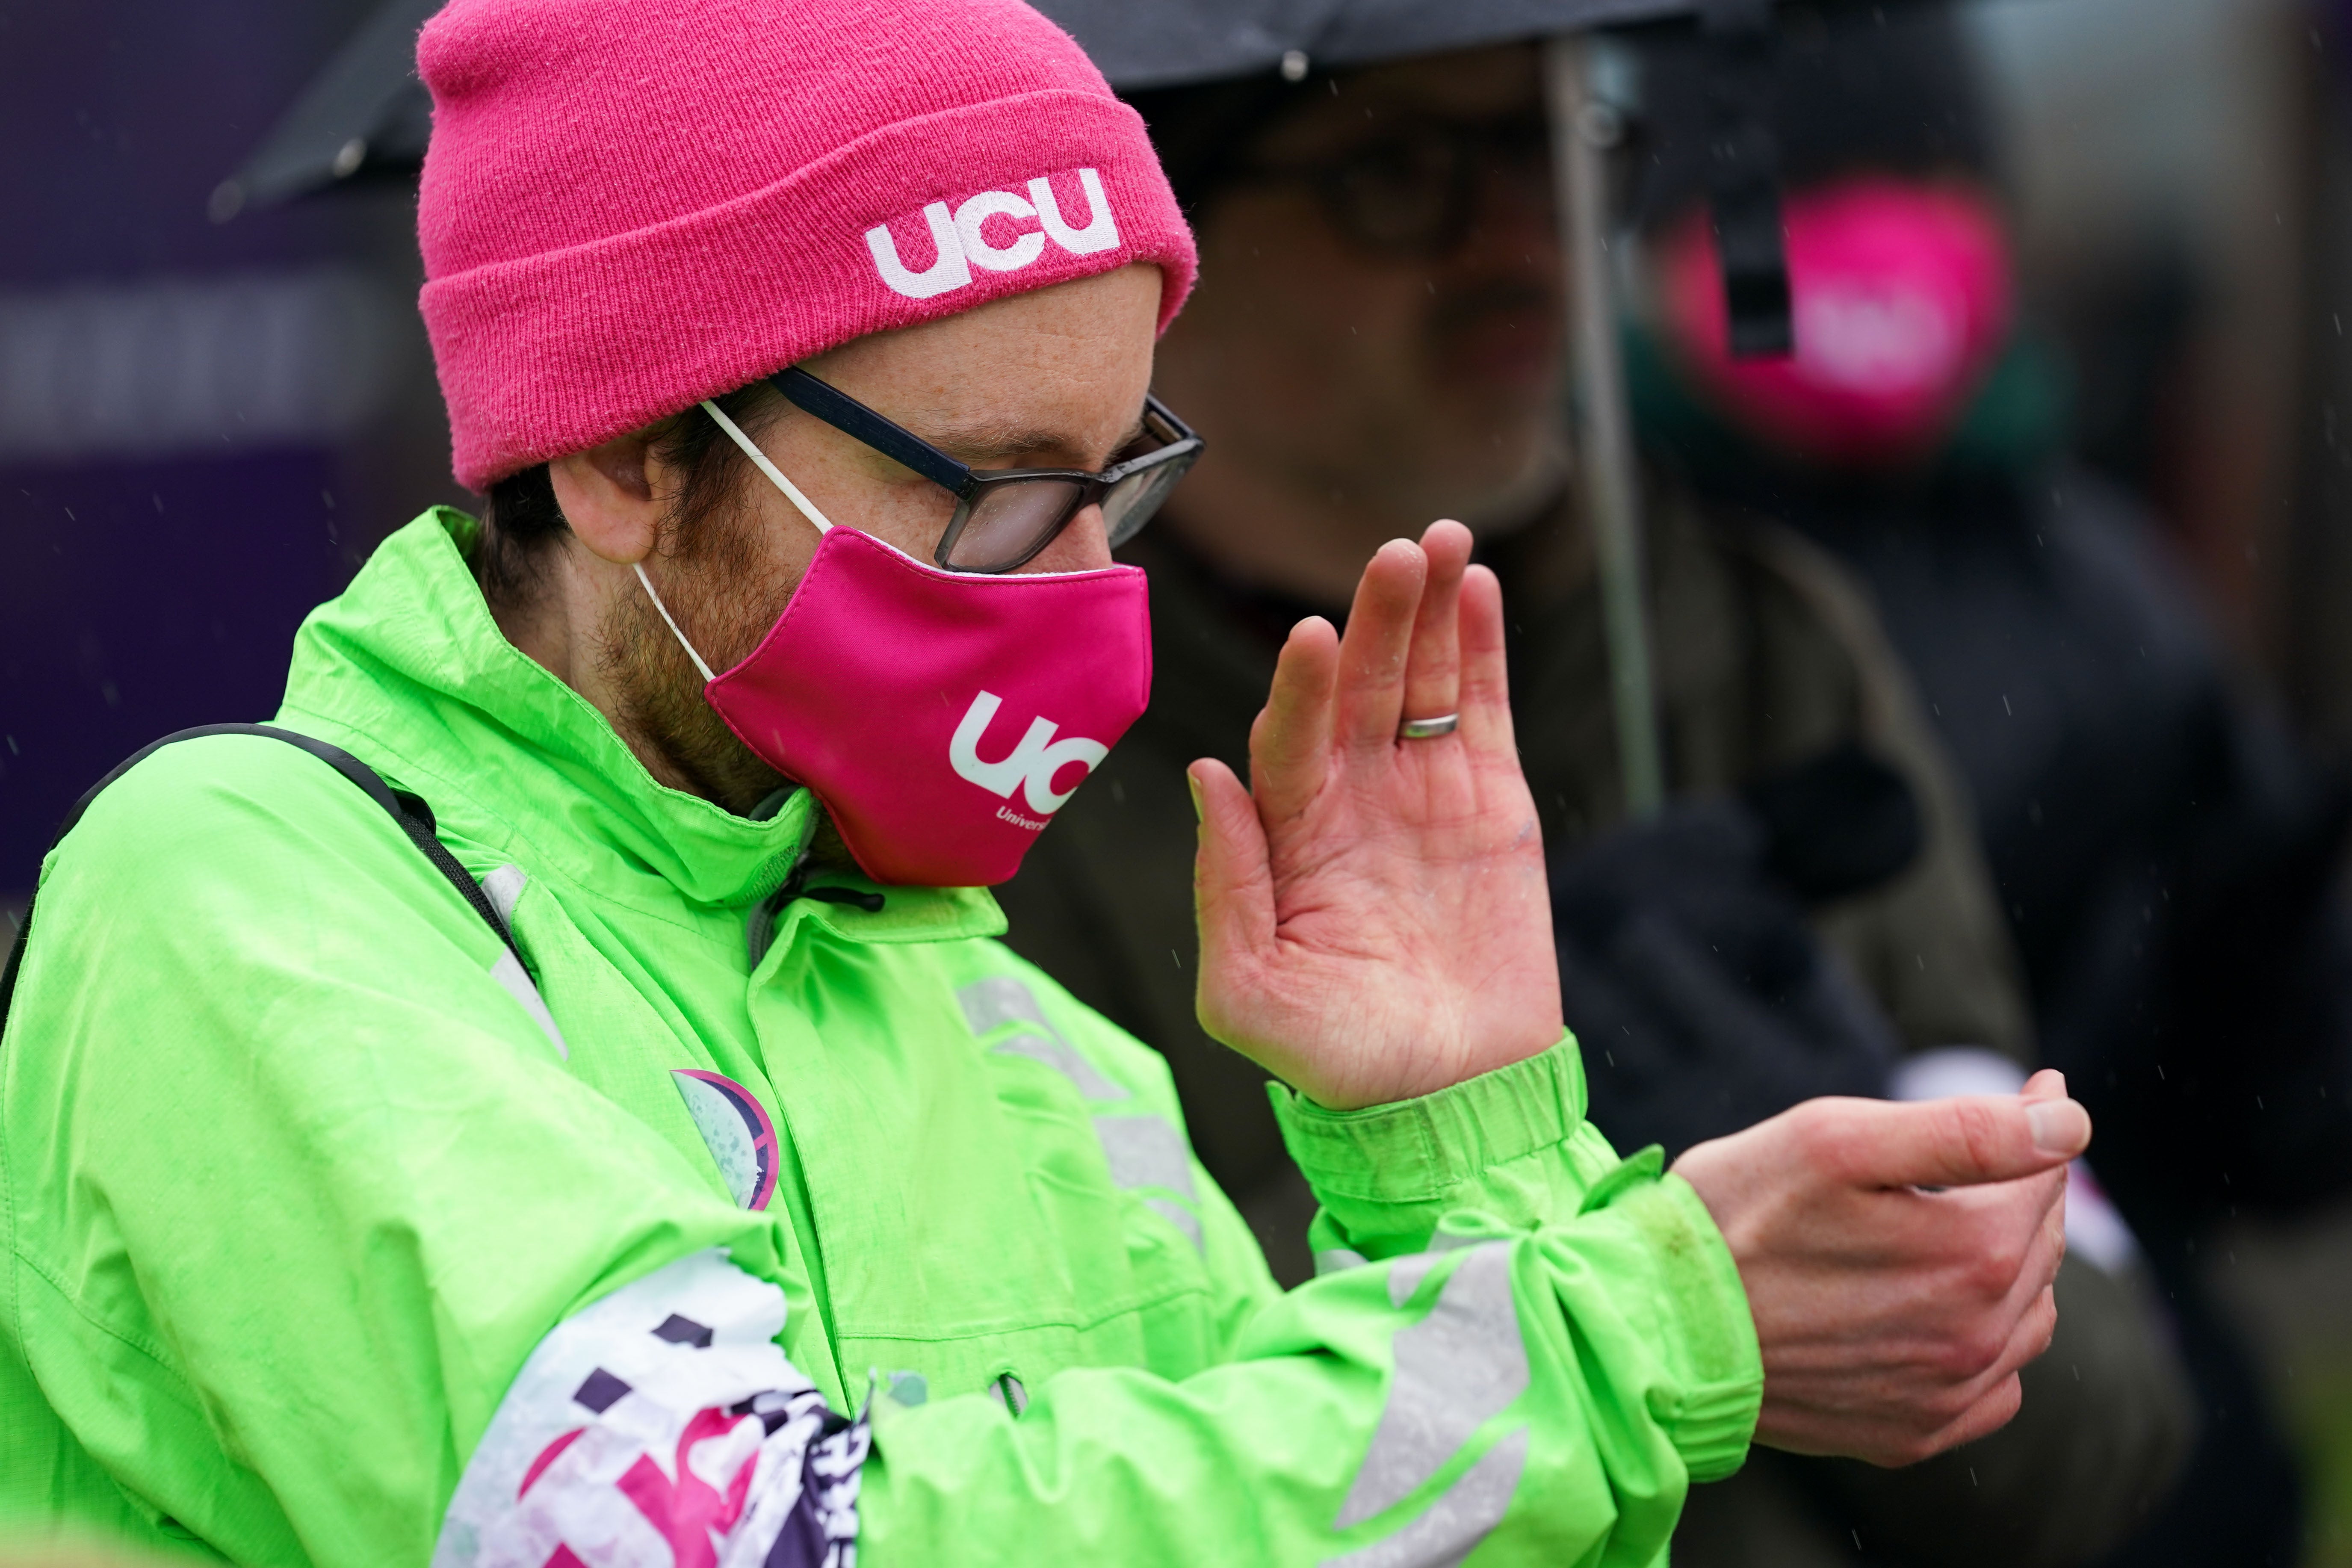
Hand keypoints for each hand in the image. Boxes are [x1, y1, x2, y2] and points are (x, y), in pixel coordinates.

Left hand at [1190, 521, 1562, 1110]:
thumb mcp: (1251, 994)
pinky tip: (1476, 586)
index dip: (1304, 688)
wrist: (1448, 1099)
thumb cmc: (1338, 1061)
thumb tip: (1205, 774)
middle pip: (1359, 687)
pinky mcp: (1492, 804)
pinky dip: (1481, 648)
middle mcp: (1351, 798)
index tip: (1315, 638)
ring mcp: (1422, 794)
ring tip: (1438, 542)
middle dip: (1375, 618)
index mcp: (1289, 835)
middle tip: (1394, 554)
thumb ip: (1226, 888)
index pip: (1291, 737)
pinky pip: (1481, 711)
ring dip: (1427, 612)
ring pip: (1420, 681)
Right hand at [1671, 1069, 2088, 1465]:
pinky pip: (1992, 1387)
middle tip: (1978, 1156)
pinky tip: (1936, 1312)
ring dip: (2010, 1268)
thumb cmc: (1734, 1215)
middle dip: (2020, 1190)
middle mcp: (1977, 1335)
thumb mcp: (1837, 1139)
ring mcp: (1945, 1394)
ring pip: (2027, 1317)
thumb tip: (2068, 1122)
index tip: (2037, 1087)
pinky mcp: (1912, 1434)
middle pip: (2040, 1243)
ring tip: (1954, 1229)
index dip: (2040, 1117)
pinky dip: (1984, 1344)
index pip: (2046, 1172)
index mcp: (1974, 1252)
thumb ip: (1966, 1129)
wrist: (1652, 1324)